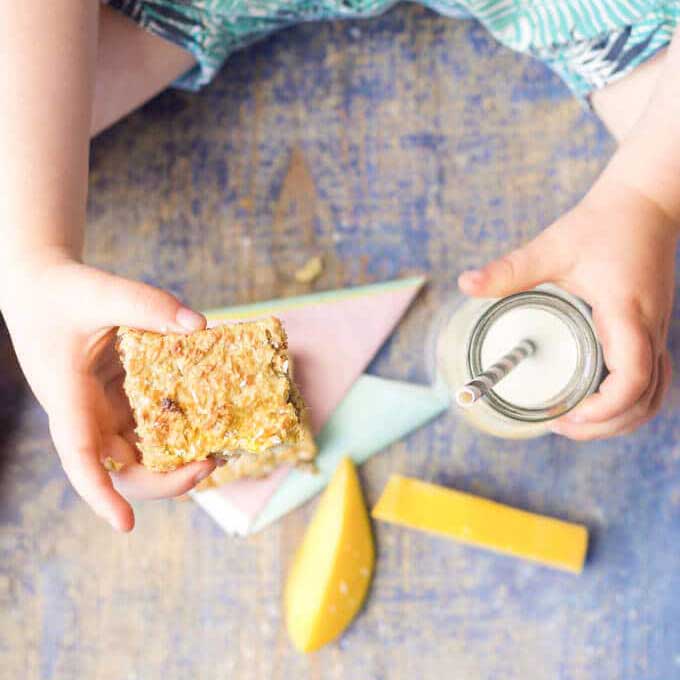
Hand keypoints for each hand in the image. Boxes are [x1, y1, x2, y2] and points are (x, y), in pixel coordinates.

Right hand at [0, 251, 215, 530]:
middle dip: (164, 479)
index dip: (100, 494)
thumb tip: (200, 326)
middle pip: (120, 469)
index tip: (126, 524)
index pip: (79, 456)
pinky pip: (150, 426)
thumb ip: (146, 305)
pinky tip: (209, 418)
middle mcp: (86, 415)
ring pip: (139, 454)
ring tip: (219, 447)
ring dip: (177, 459)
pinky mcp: (121, 399)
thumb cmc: (62, 293)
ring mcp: (104, 410)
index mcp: (69, 398)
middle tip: (208, 464)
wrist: (43, 289)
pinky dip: (178, 429)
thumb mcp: (101, 292)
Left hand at [458, 167, 676, 439]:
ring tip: (577, 421)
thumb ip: (509, 270)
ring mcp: (656, 330)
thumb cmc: (604, 222)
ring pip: (655, 394)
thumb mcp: (552, 247)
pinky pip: (652, 377)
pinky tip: (596, 398)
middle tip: (560, 426)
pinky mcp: (651, 327)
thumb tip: (466, 283)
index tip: (565, 415)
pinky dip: (630, 399)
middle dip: (606, 425)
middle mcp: (649, 329)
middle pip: (646, 401)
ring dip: (621, 419)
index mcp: (626, 315)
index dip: (604, 409)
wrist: (646, 201)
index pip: (632, 380)